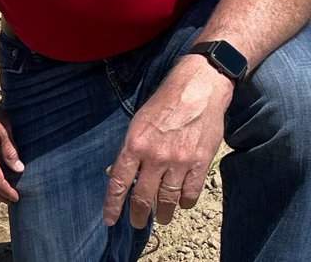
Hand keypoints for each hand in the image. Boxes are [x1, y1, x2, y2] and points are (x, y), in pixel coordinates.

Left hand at [102, 56, 230, 227]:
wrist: (198, 88)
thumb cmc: (164, 102)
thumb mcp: (138, 121)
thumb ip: (130, 149)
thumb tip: (117, 173)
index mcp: (135, 144)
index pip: (118, 183)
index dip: (113, 205)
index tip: (110, 220)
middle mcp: (155, 157)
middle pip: (143, 197)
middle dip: (138, 215)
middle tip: (137, 223)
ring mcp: (179, 162)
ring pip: (168, 200)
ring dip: (163, 213)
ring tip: (161, 218)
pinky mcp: (200, 164)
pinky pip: (190, 194)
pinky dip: (185, 202)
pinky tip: (182, 202)